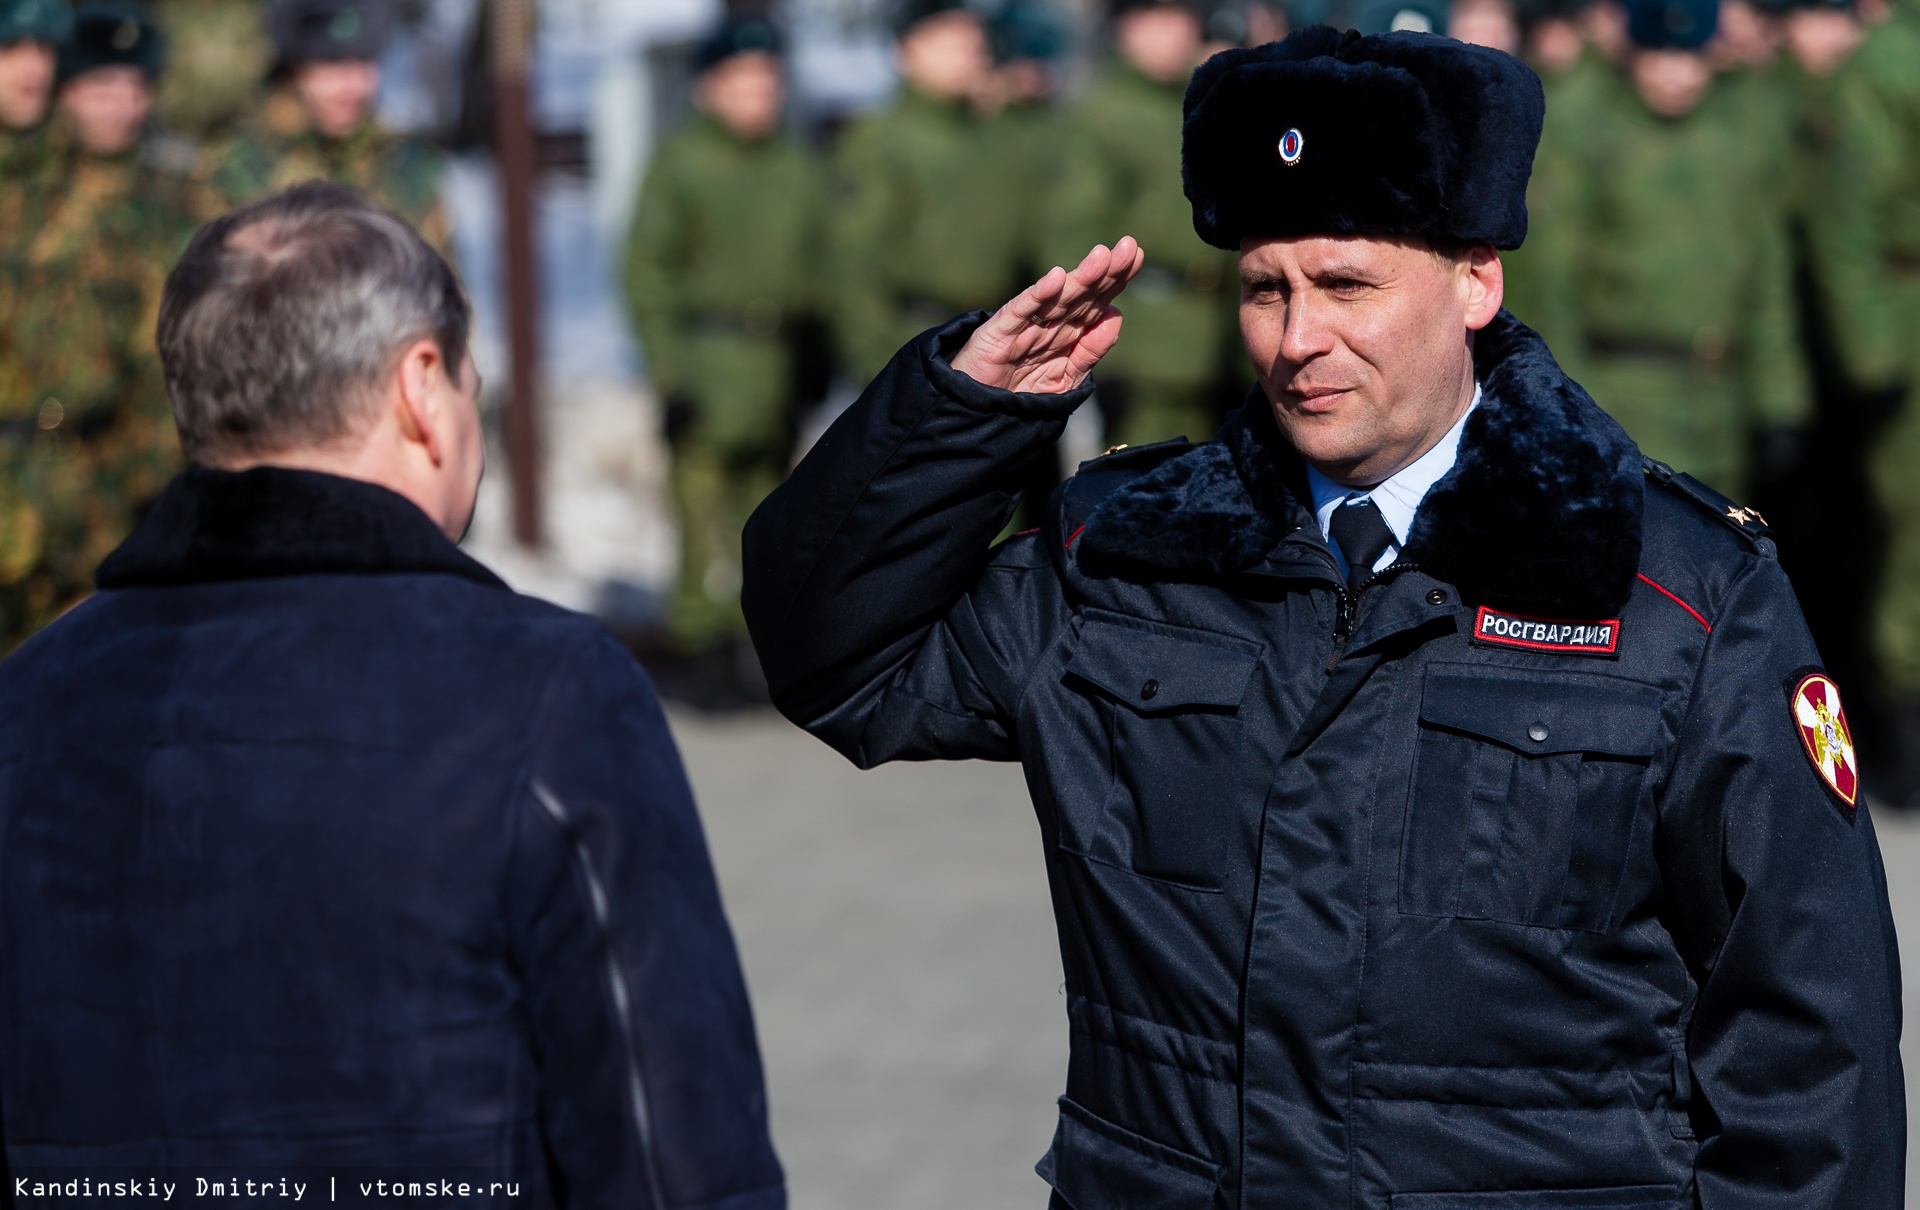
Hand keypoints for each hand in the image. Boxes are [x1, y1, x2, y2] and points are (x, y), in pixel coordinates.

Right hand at [950, 238, 1144, 393]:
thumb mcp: (1064, 379)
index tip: (1136, 255)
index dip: (1116, 279)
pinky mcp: (998, 333)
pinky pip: (1020, 312)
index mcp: (1066, 333)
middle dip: (1105, 272)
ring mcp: (1023, 327)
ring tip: (1102, 257)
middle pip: (1081, 295)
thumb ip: (1089, 352)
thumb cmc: (1019, 397)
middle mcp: (1048, 324)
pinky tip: (1056, 279)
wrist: (976, 416)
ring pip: (1057, 299)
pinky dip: (1037, 296)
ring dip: (1080, 278)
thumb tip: (1116, 316)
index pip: (1096, 301)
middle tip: (1127, 248)